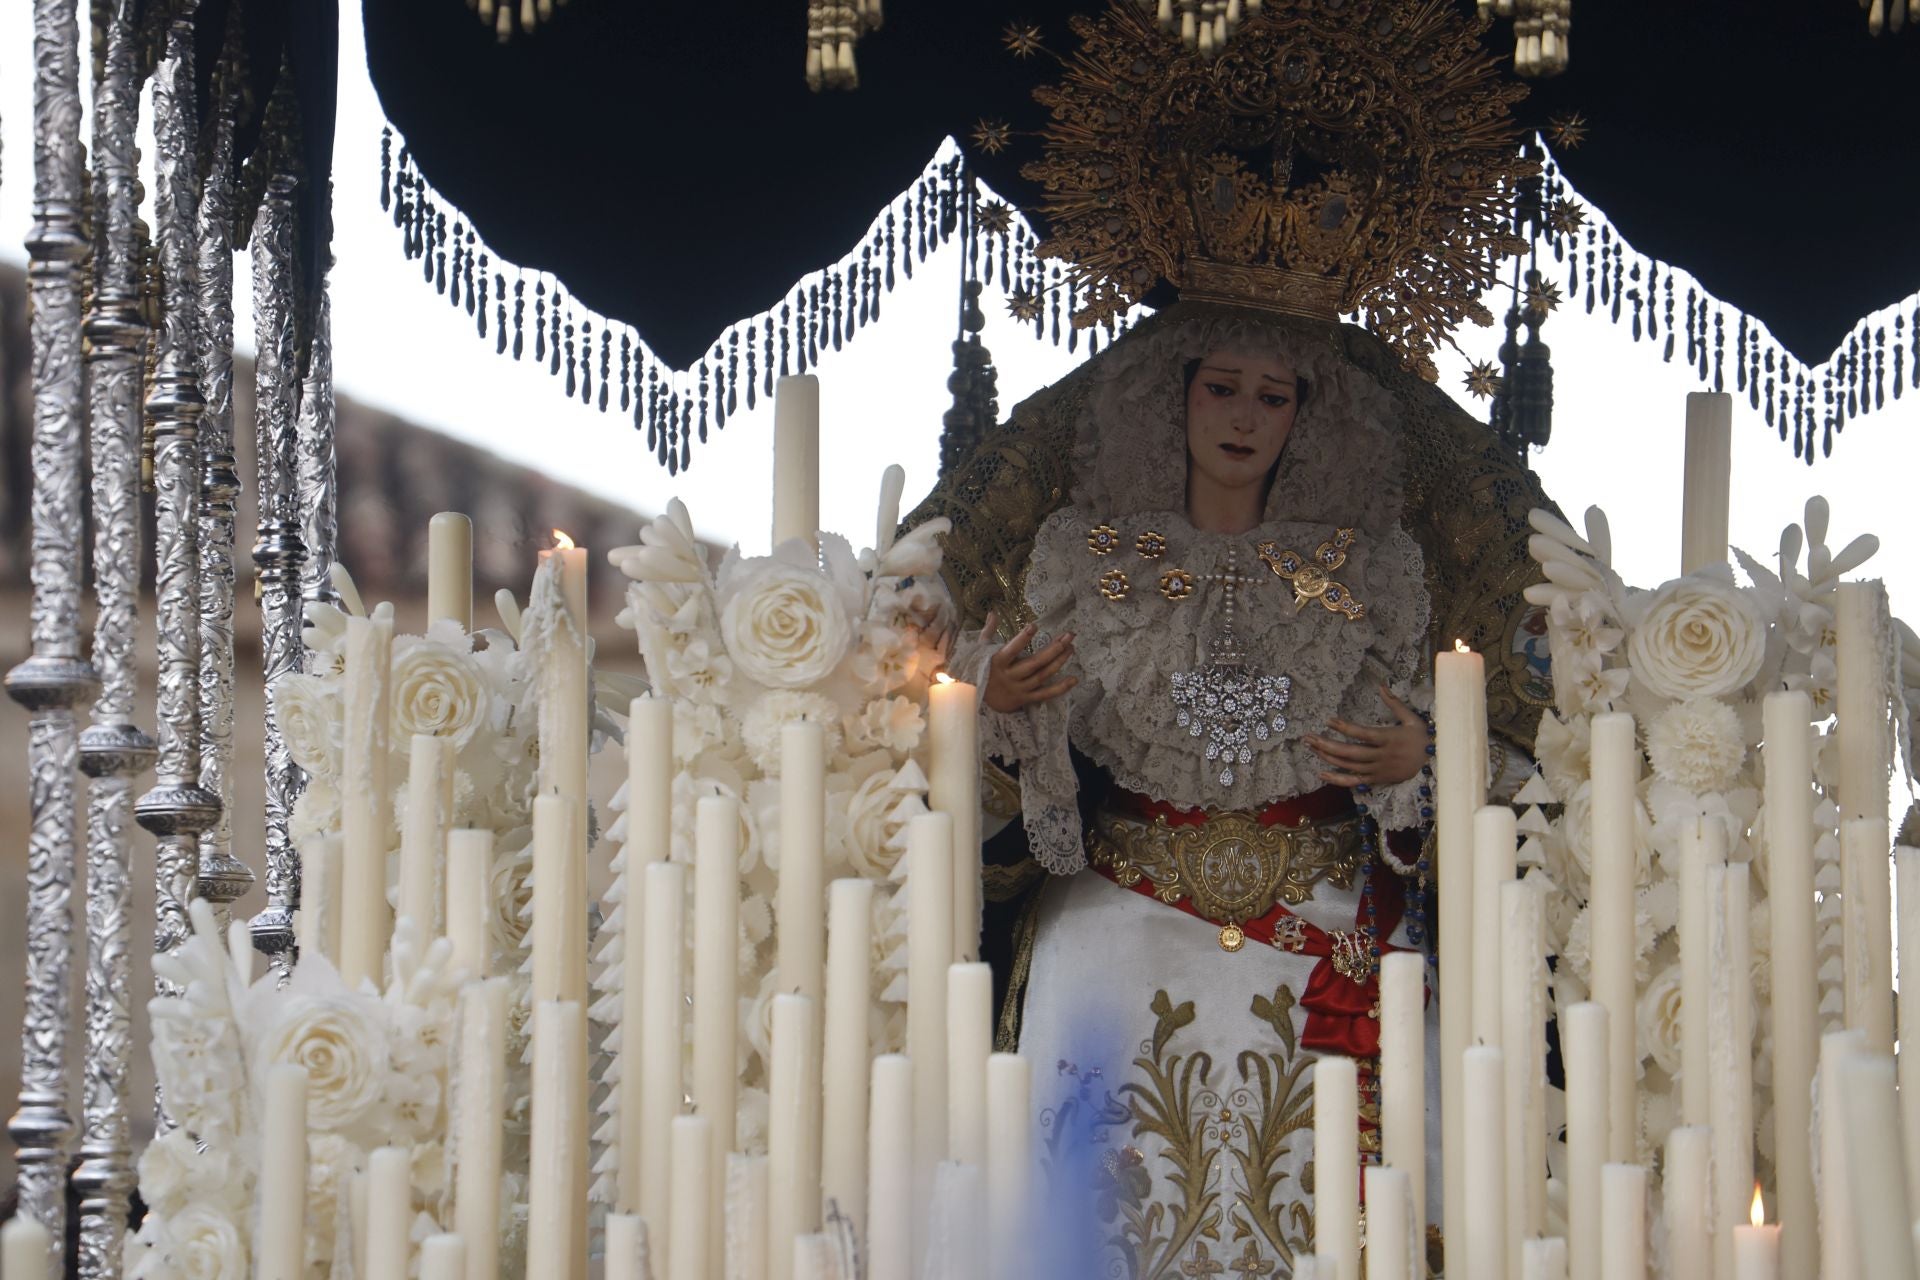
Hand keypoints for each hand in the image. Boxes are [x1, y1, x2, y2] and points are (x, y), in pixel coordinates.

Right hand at [981, 612, 1076, 712]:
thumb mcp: (980, 650)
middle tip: (1069, 636)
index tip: (1034, 626)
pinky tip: (1074, 679)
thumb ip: (989, 631)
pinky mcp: (1026, 699)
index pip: (1011, 650)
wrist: (976, 699)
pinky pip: (1045, 694)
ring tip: (1071, 648)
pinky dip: (1060, 688)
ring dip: (1059, 662)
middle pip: (1035, 663)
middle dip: (1054, 649)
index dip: (1022, 639)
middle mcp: (1010, 676)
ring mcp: (1019, 688)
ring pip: (1042, 676)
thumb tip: (993, 613)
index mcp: (998, 662)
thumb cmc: (980, 669)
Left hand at [1306, 684, 1428, 788]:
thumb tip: (1381, 686)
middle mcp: (1382, 755)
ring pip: (1349, 766)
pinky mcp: (1377, 779)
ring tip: (1311, 747)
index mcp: (1390, 738)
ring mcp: (1378, 769)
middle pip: (1350, 752)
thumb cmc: (1424, 738)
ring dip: (1328, 757)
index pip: (1363, 733)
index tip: (1328, 720)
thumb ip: (1395, 703)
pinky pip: (1354, 782)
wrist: (1438, 765)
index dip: (1345, 728)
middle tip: (1308, 737)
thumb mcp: (1412, 719)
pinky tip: (1322, 773)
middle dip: (1326, 744)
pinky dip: (1337, 779)